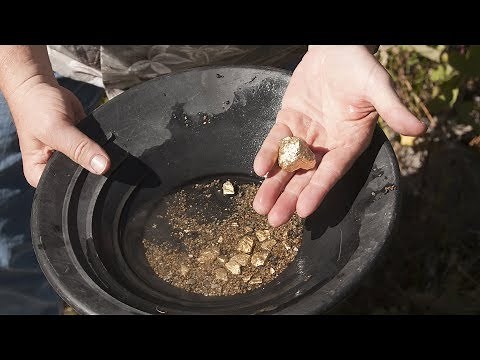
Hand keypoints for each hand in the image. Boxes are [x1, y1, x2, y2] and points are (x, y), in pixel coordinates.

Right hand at [8, 78, 109, 186]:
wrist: (41, 87)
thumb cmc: (36, 107)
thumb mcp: (55, 129)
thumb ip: (79, 148)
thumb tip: (103, 166)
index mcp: (39, 174)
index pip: (66, 188)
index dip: (83, 182)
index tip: (97, 170)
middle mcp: (54, 170)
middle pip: (81, 178)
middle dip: (93, 167)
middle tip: (101, 154)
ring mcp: (70, 159)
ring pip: (93, 165)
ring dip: (101, 156)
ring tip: (100, 144)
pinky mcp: (83, 147)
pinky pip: (99, 152)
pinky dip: (104, 146)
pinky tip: (105, 140)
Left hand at [253, 45, 426, 226]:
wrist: (337, 49)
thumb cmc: (361, 67)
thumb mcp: (378, 86)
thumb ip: (393, 108)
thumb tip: (421, 129)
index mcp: (350, 142)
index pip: (333, 171)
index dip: (319, 190)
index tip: (304, 210)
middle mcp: (327, 144)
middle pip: (307, 176)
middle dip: (290, 197)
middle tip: (274, 221)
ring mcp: (307, 134)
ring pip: (288, 164)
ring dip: (274, 185)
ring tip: (261, 206)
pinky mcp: (289, 121)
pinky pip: (276, 141)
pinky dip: (268, 154)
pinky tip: (259, 170)